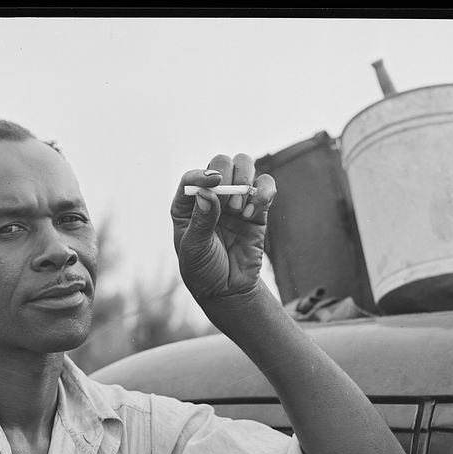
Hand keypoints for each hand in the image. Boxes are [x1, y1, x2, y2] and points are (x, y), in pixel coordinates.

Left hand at [170, 153, 275, 301]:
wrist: (228, 290)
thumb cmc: (203, 270)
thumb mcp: (195, 249)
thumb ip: (201, 221)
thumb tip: (207, 192)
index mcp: (187, 205)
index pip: (192, 177)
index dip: (202, 175)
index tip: (214, 182)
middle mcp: (211, 197)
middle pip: (220, 163)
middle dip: (226, 176)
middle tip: (228, 204)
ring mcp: (235, 200)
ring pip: (244, 165)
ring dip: (244, 179)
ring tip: (239, 210)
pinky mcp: (257, 208)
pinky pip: (265, 186)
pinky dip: (264, 191)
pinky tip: (253, 212)